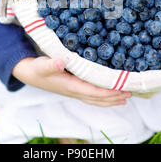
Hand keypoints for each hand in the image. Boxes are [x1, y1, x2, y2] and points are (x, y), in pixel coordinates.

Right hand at [12, 56, 131, 106]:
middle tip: (131, 92)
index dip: (108, 92)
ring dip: (110, 99)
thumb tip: (61, 62)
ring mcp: (74, 91)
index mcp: (70, 86)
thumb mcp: (43, 64)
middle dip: (114, 96)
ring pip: (96, 99)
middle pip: (98, 98)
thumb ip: (51, 63)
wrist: (29, 74)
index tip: (122, 88)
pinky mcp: (74, 88)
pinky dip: (103, 96)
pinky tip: (110, 93)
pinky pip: (92, 95)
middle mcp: (74, 91)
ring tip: (125, 97)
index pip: (93, 92)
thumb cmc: (37, 68)